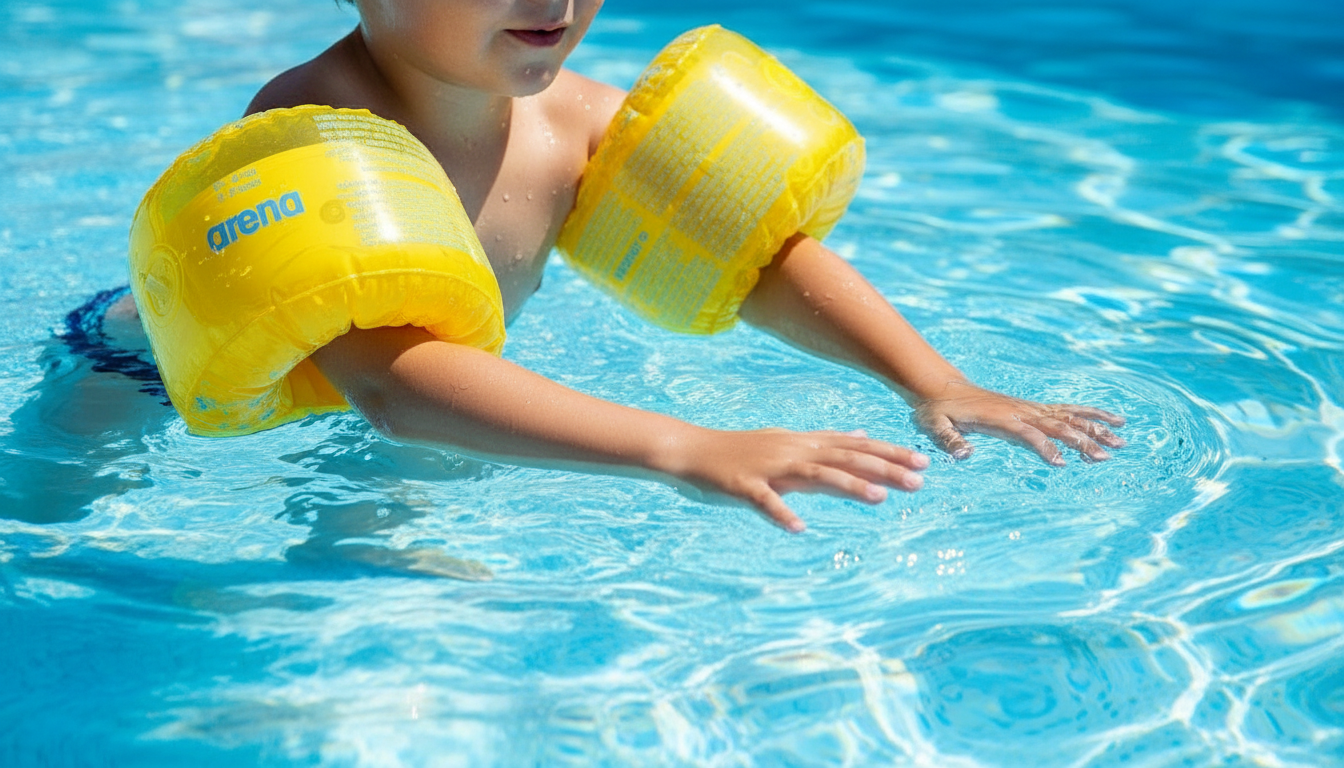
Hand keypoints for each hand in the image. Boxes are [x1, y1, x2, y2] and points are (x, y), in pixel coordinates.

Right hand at [657, 427, 928, 532]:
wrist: (690, 450)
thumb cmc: (739, 451)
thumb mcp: (786, 441)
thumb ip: (824, 442)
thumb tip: (862, 435)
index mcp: (802, 443)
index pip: (854, 446)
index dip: (889, 453)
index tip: (923, 462)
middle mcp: (791, 450)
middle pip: (845, 457)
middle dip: (883, 468)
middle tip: (919, 480)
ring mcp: (768, 467)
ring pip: (815, 475)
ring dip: (848, 486)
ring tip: (879, 499)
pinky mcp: (743, 485)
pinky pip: (765, 501)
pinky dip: (782, 513)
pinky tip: (799, 528)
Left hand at [913, 381, 1125, 465]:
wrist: (940, 389)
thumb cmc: (937, 412)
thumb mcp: (934, 427)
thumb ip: (949, 440)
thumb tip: (964, 454)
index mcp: (1000, 419)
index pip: (1029, 435)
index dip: (1045, 448)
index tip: (1062, 464)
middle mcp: (1020, 411)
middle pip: (1058, 425)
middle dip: (1083, 441)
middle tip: (1106, 457)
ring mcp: (1029, 408)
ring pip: (1069, 416)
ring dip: (1095, 428)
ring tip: (1121, 441)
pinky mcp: (1033, 408)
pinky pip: (1066, 409)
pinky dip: (1090, 413)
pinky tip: (1112, 420)